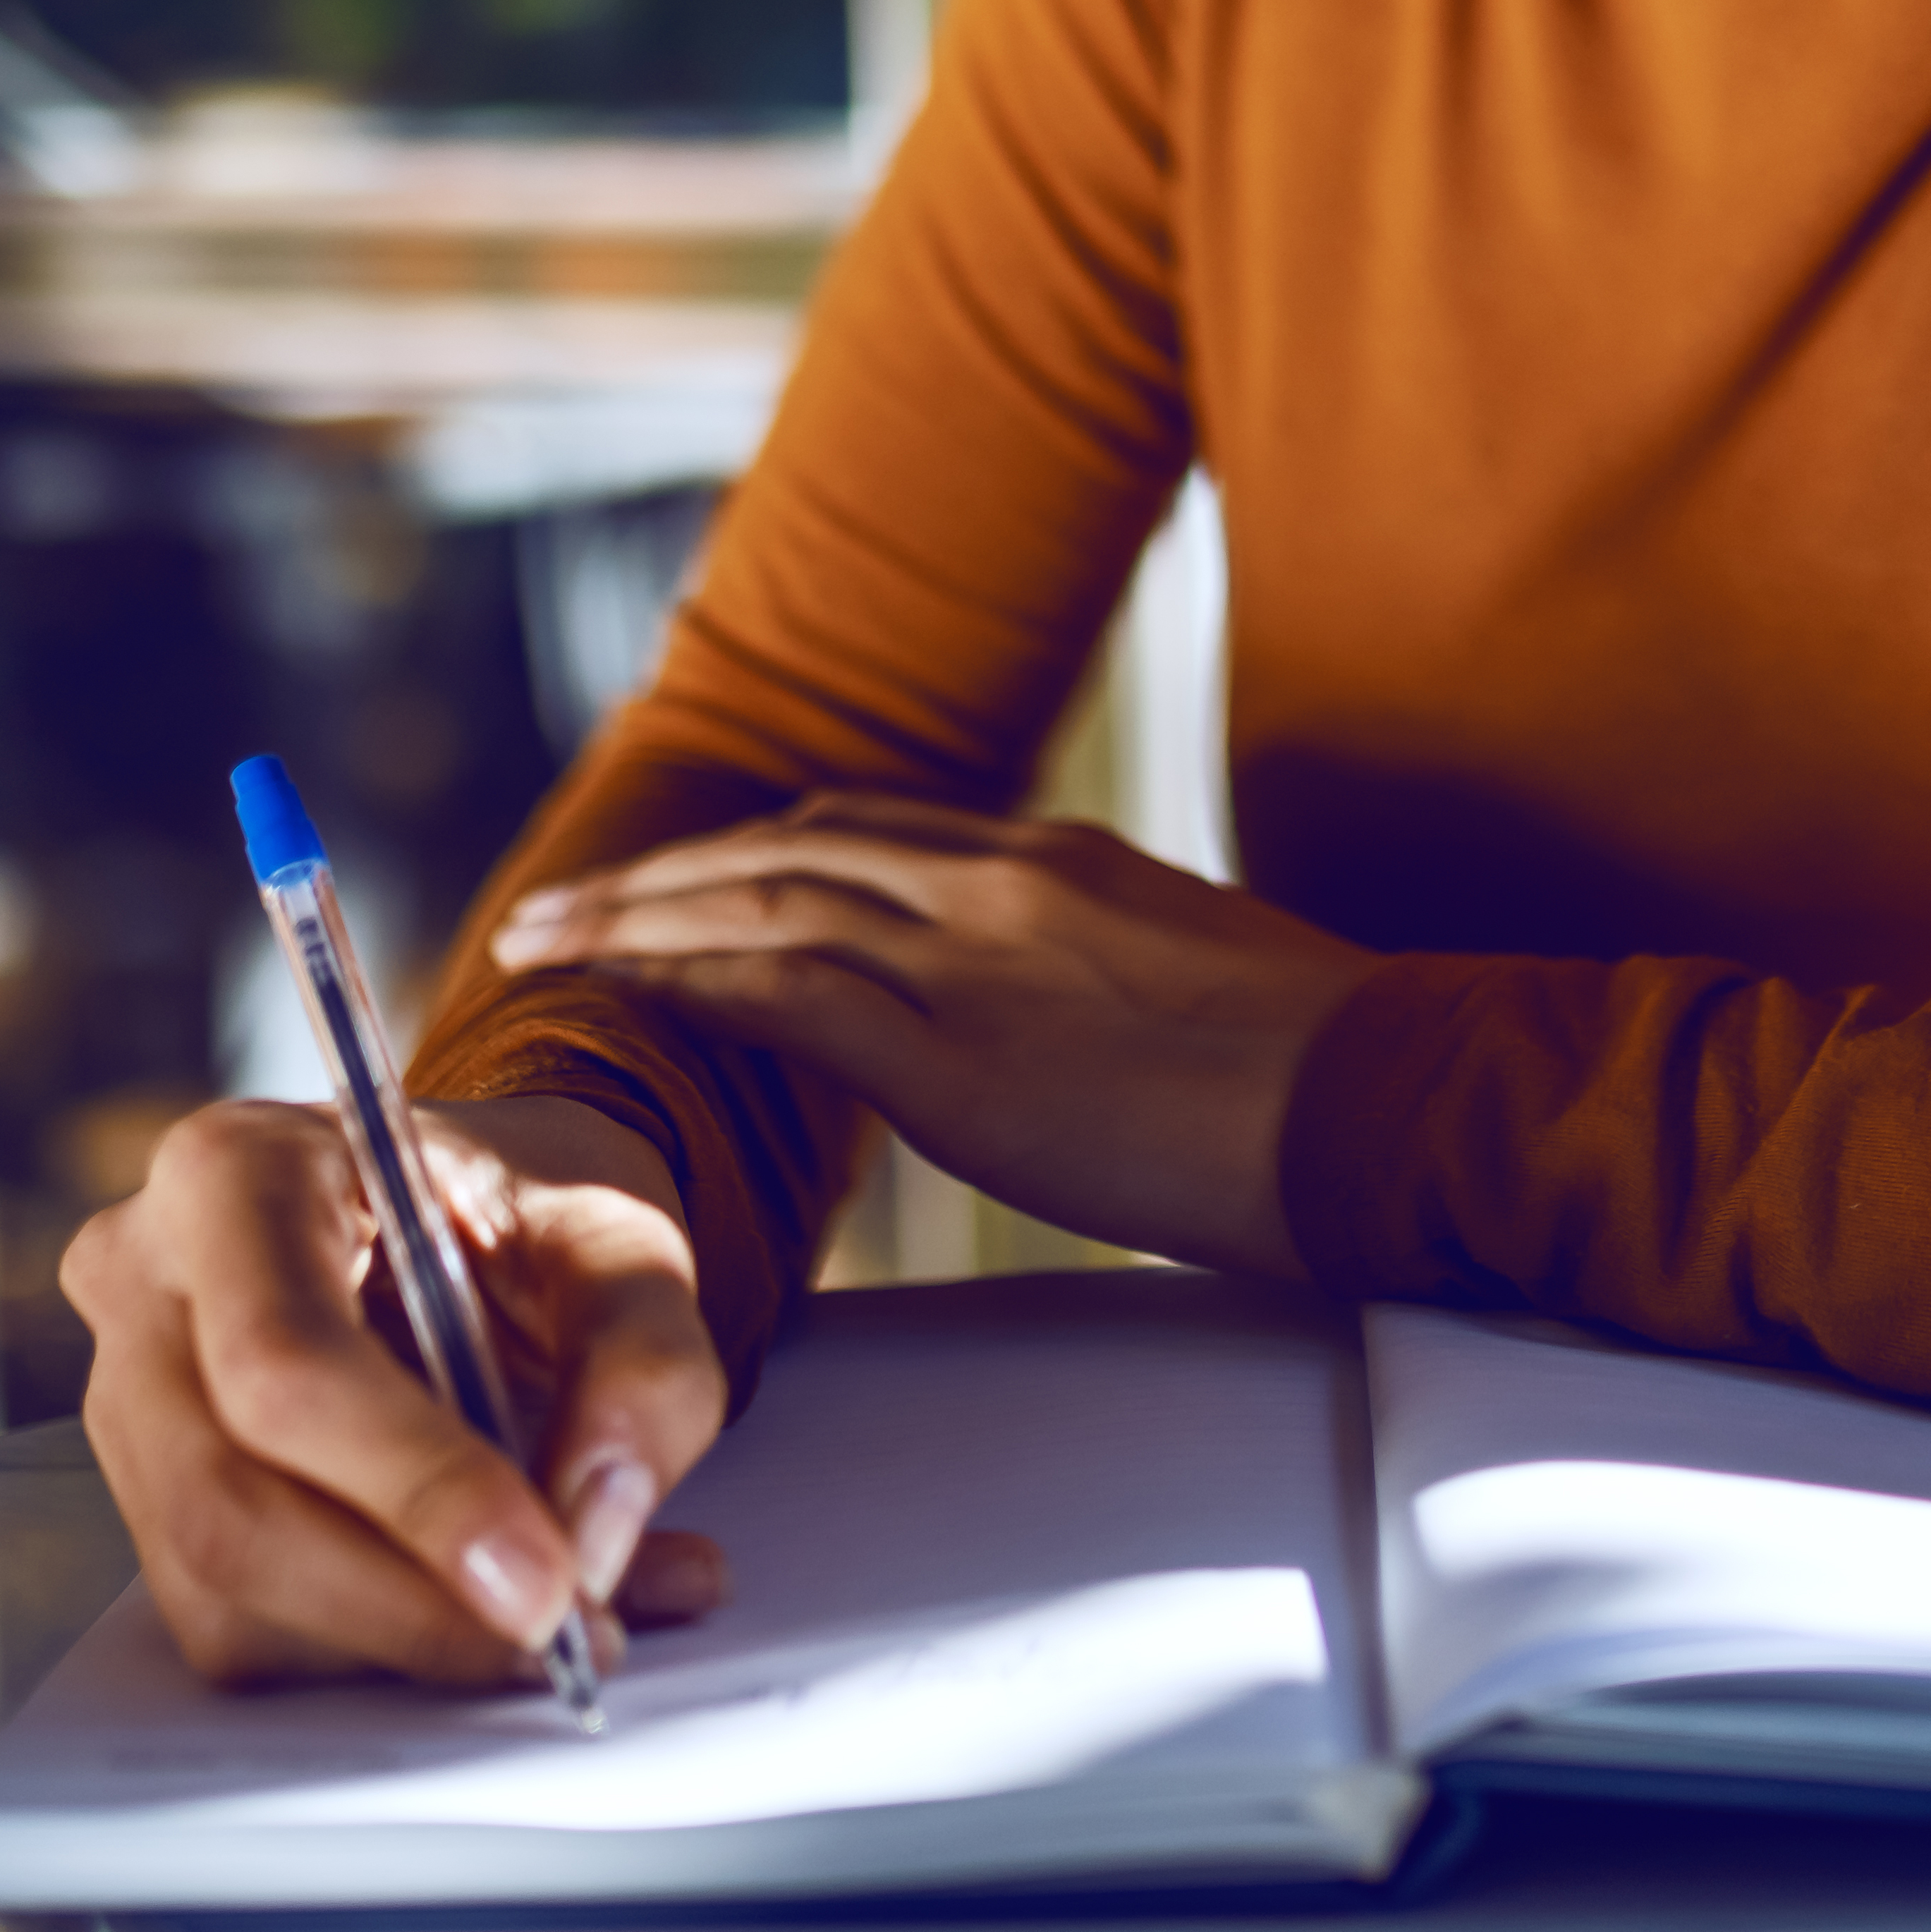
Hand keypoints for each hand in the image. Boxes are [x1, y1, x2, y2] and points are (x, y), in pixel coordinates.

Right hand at [65, 1090, 736, 1688]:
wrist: (470, 1224)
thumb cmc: (524, 1213)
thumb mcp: (624, 1239)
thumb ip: (643, 1362)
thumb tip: (595, 1531)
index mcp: (236, 1172)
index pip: (285, 1359)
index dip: (413, 1488)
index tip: (549, 1583)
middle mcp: (145, 1283)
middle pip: (230, 1501)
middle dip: (411, 1603)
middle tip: (573, 1635)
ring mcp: (126, 1404)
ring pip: (226, 1590)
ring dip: (409, 1640)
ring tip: (577, 1616)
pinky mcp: (150, 1505)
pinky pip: (240, 1629)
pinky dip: (382, 1650)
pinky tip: (488, 1611)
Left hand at [493, 798, 1370, 1281]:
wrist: (1384, 1099)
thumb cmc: (1322, 1066)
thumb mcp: (1194, 971)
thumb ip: (1096, 969)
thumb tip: (1053, 1013)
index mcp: (1058, 862)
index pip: (866, 832)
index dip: (752, 855)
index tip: (680, 880)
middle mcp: (1002, 883)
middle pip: (788, 850)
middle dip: (662, 876)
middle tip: (562, 908)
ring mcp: (979, 960)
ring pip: (761, 906)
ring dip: (638, 921)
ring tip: (546, 946)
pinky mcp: (962, 1057)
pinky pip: (786, 997)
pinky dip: (691, 985)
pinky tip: (625, 997)